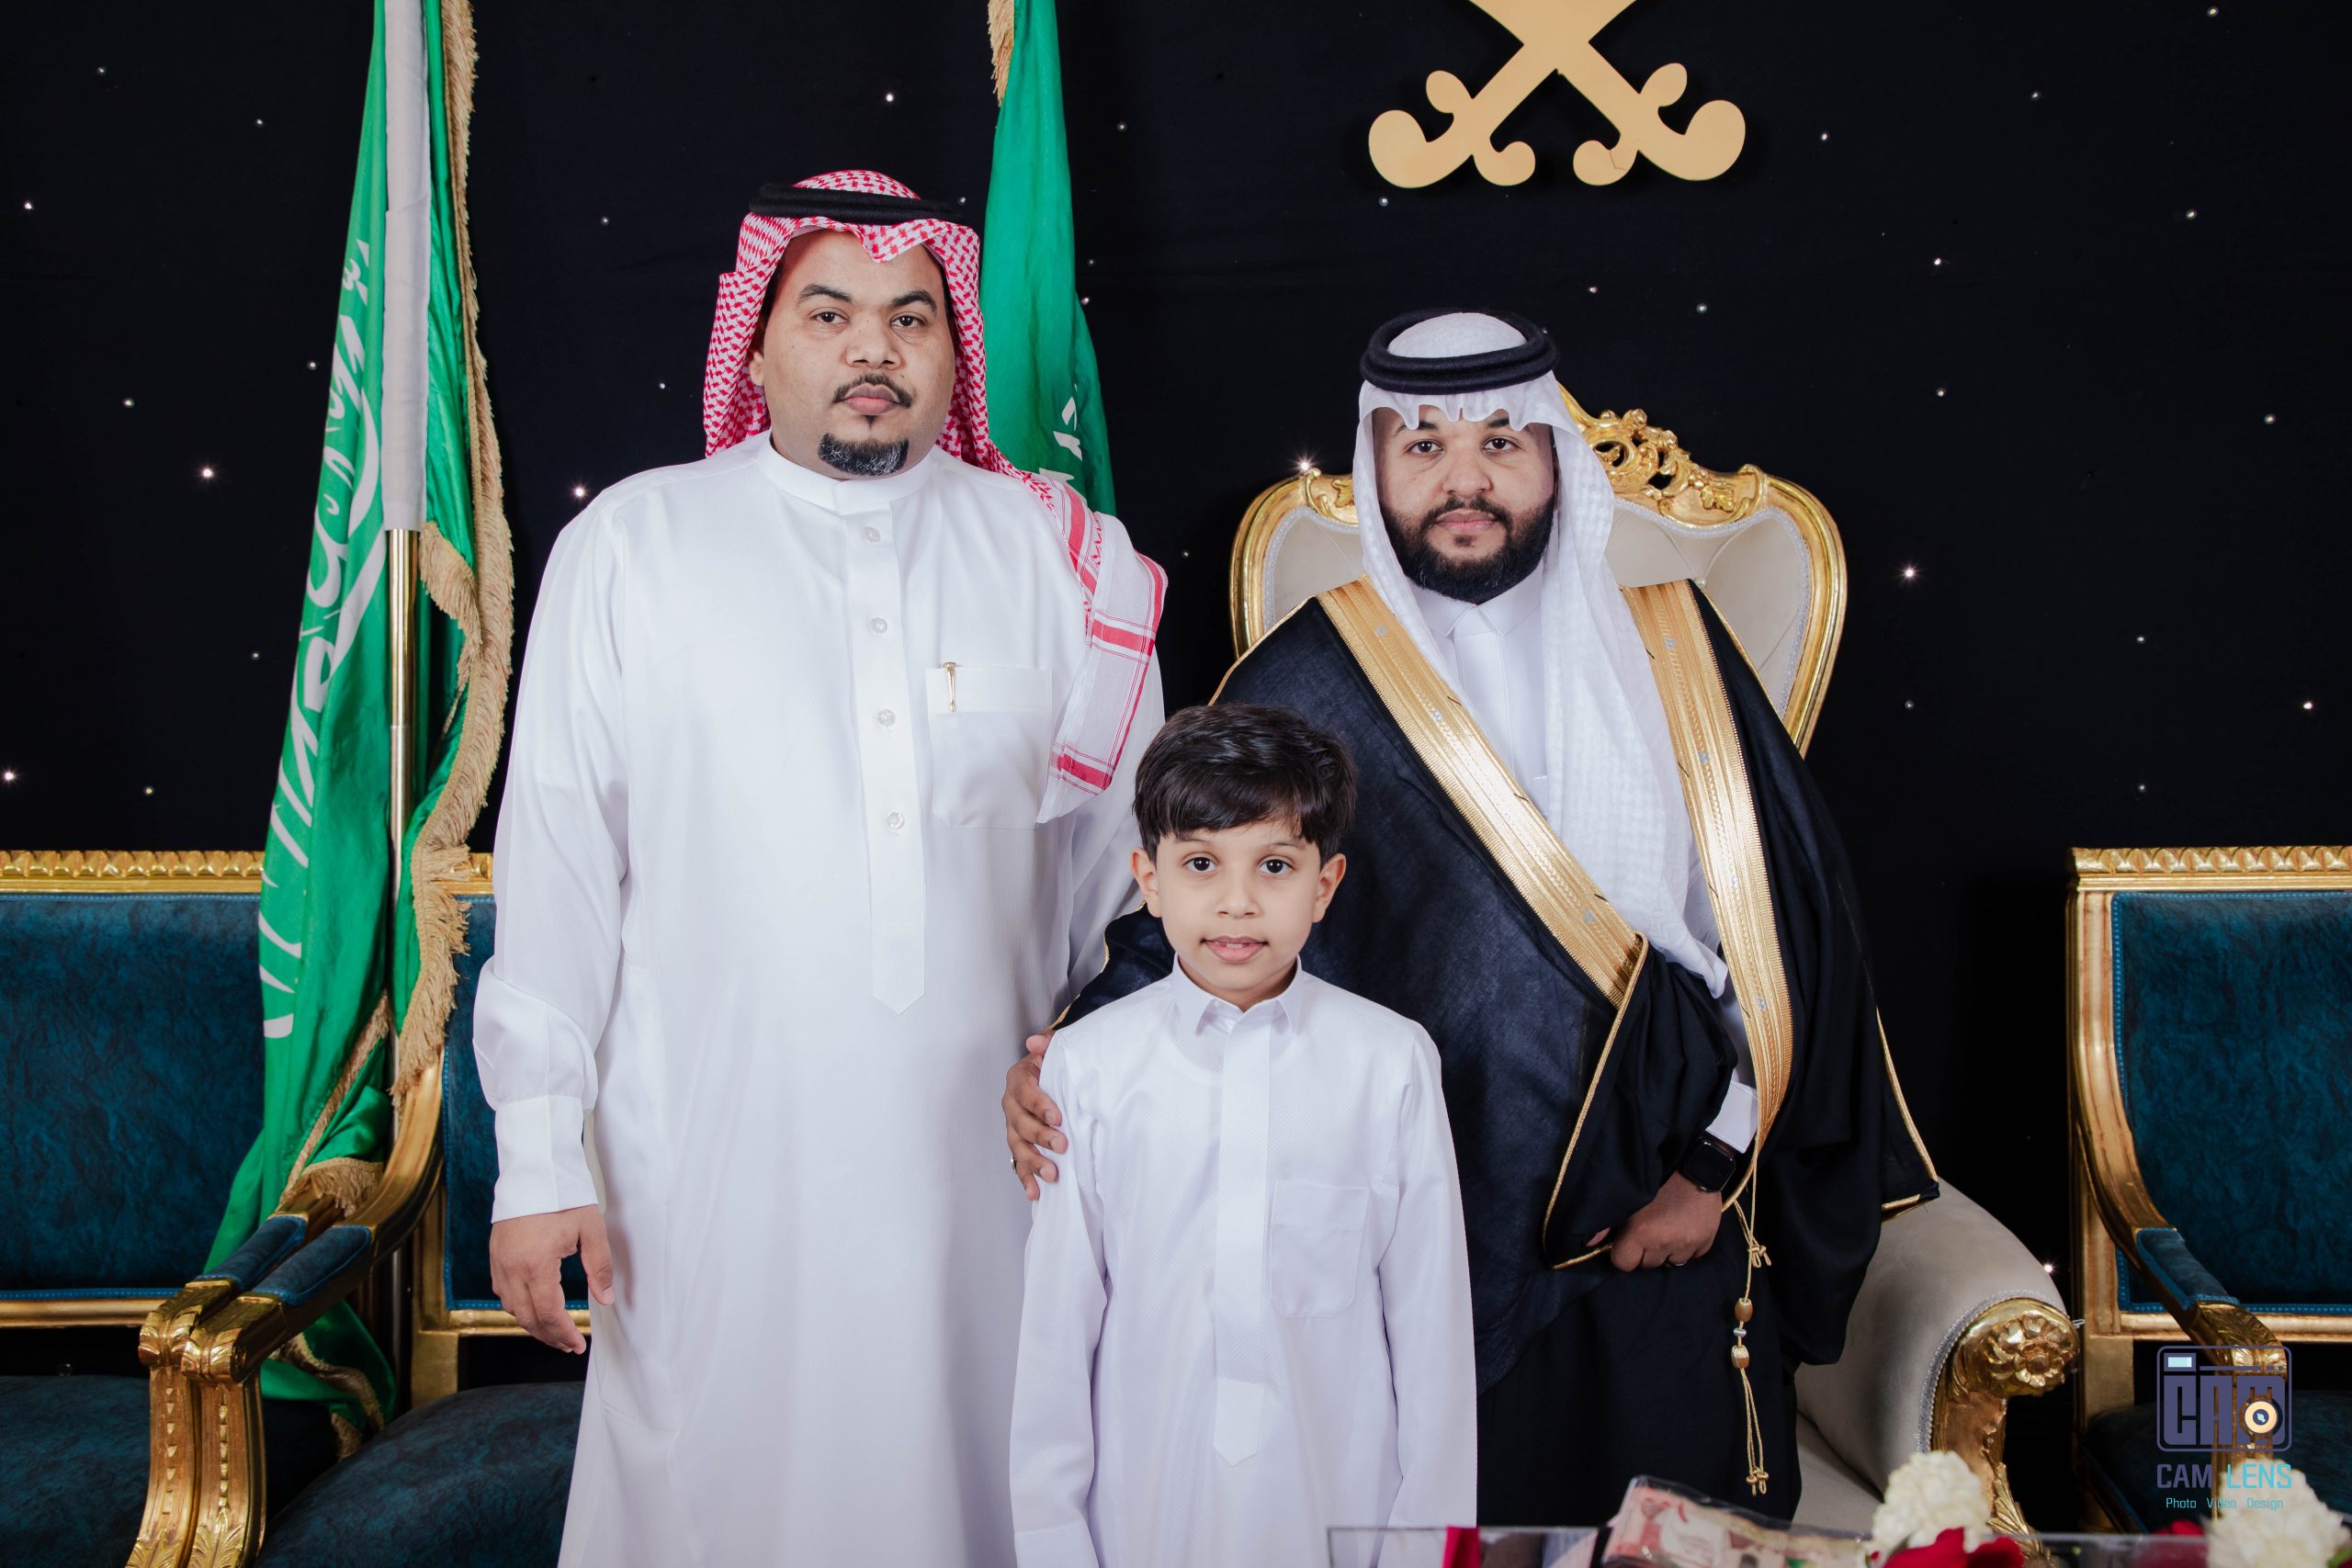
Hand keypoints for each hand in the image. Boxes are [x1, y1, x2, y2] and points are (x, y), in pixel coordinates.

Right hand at [490, 1203, 613, 1351]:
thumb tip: (605, 1299)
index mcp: (536, 1265)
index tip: (577, 1345)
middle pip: (528, 1318)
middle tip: (568, 1345)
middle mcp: (512, 1269)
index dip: (563, 1334)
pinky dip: (518, 1307)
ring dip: (533, 1324)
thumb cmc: (564, 1196)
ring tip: (554, 1331)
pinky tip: (534, 1307)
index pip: (549, 1314)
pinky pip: (502, 1293)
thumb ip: (599, 1267)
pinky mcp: (495, 1256)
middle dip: (549, 1336)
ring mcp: (499, 1263)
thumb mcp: (591, 1230)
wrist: (533, 1170)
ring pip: (512, 1308)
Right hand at [1002, 1030, 1063, 1199]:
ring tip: (1051, 1174)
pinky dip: (1026, 1178)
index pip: (1025, 1093)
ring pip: (1018, 1146)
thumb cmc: (1056, 1063)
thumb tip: (1035, 1041)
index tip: (1057, 1116)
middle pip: (1020, 1123)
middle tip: (1062, 1145)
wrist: (1055, 1074)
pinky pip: (1019, 1163)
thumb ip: (1048, 1043)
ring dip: (1033, 1161)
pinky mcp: (1020, 1143)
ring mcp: (1014, 1126)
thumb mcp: (1055, 1048)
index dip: (1040, 1105)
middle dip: (1040, 1136)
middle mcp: (1011, 1104)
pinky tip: (1035, 1193)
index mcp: (1019, 1079)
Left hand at [1605, 1172, 1723, 1271]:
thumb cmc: (1657, 1179)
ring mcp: (1687, 1245)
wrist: (1694, 1165)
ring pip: (1671, 1263)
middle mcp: (1664, 1244)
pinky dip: (1687, 1247)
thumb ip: (1605, 1223)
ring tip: (1668, 1229)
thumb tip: (1589, 1243)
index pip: (1623, 1264)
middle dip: (1645, 1252)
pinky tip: (1684, 1229)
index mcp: (1641, 1233)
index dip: (1623, 1253)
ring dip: (1667, 1251)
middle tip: (1649, 1230)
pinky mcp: (1706, 1243)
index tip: (1628, 1240)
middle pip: (1647, 1265)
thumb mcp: (1628, 1197)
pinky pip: (1692, 1256)